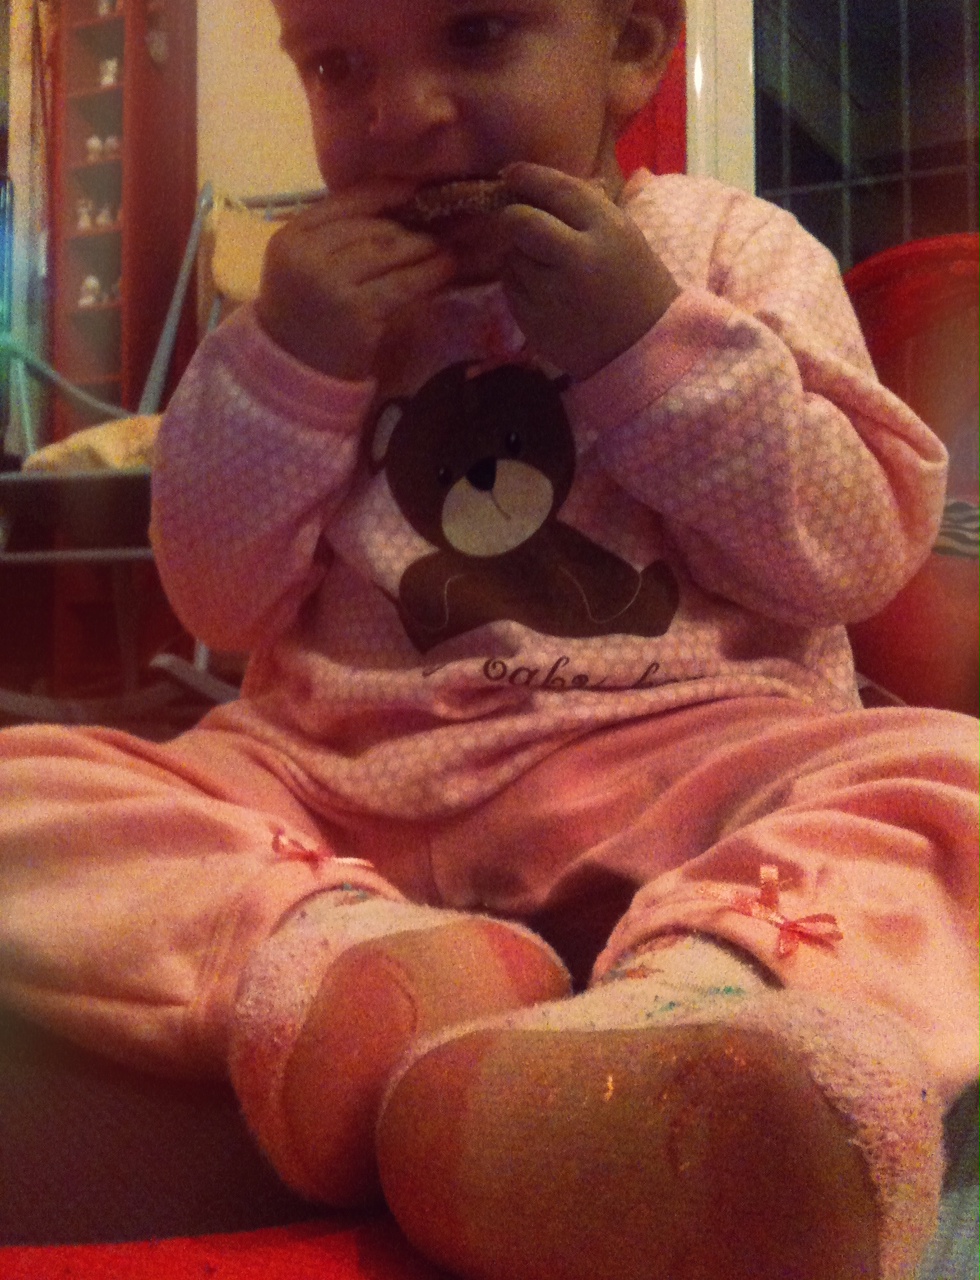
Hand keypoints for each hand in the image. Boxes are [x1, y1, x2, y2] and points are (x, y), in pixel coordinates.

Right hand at [256, 184, 456, 381]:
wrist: (294, 369)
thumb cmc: (305, 314)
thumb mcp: (304, 265)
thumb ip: (335, 235)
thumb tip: (396, 206)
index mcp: (291, 236)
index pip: (345, 200)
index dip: (384, 191)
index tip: (414, 188)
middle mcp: (308, 255)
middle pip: (371, 226)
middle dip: (409, 224)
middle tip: (439, 223)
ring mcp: (332, 283)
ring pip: (389, 250)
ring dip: (423, 245)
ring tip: (445, 245)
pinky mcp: (359, 311)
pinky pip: (403, 283)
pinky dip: (429, 273)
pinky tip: (446, 267)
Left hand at [498, 163, 679, 378]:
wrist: (643, 347)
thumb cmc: (634, 283)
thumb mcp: (623, 235)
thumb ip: (583, 208)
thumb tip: (533, 183)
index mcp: (608, 230)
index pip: (557, 190)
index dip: (528, 177)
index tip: (512, 173)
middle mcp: (577, 259)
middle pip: (520, 222)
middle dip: (513, 217)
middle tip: (518, 221)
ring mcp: (552, 295)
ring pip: (510, 256)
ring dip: (519, 254)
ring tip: (546, 266)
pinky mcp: (534, 323)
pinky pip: (509, 288)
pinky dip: (519, 282)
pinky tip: (544, 290)